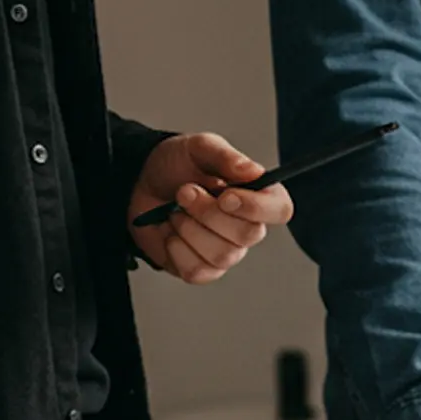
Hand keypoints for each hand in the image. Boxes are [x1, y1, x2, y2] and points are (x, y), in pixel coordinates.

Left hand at [129, 133, 293, 283]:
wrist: (140, 185)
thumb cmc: (174, 166)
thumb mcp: (197, 148)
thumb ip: (225, 156)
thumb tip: (253, 170)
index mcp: (256, 195)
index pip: (280, 210)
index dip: (257, 207)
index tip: (226, 196)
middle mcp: (247, 226)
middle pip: (248, 235)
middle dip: (208, 212)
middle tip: (185, 191)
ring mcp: (227, 251)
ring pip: (222, 255)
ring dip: (189, 228)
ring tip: (176, 210)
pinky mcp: (203, 269)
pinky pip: (197, 271)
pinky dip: (177, 249)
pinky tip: (172, 233)